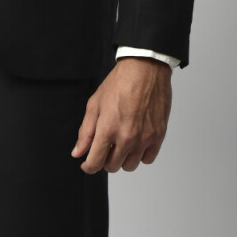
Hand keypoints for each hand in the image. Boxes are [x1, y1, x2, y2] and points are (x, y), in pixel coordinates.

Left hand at [71, 57, 171, 173]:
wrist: (145, 70)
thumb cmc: (119, 83)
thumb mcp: (95, 104)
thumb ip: (85, 132)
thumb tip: (78, 153)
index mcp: (108, 129)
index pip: (95, 163)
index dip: (88, 166)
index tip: (87, 164)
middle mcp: (127, 137)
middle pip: (112, 167)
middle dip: (105, 159)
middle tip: (106, 146)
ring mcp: (144, 138)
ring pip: (130, 166)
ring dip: (123, 158)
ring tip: (121, 142)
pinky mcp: (158, 136)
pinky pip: (148, 159)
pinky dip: (140, 154)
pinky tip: (136, 141)